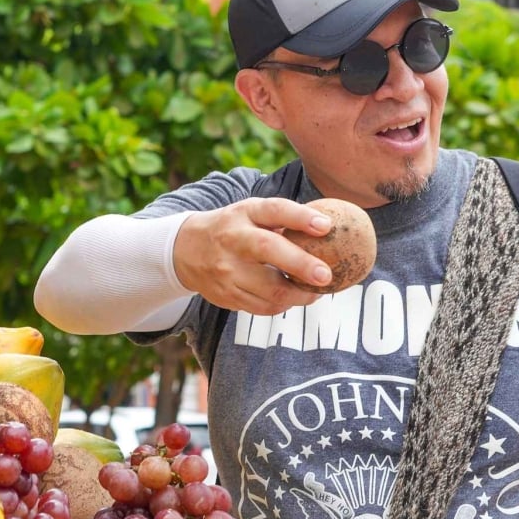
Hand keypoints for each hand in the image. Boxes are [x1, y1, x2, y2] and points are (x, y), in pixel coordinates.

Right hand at [173, 198, 334, 314]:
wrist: (186, 250)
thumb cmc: (235, 228)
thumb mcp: (252, 213)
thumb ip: (285, 219)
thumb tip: (332, 228)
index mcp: (244, 213)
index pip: (274, 210)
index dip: (301, 217)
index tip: (326, 226)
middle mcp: (232, 239)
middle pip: (268, 250)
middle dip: (301, 264)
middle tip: (326, 276)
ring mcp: (226, 270)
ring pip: (269, 289)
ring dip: (300, 294)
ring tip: (317, 292)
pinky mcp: (226, 295)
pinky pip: (262, 307)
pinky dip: (283, 305)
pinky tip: (293, 298)